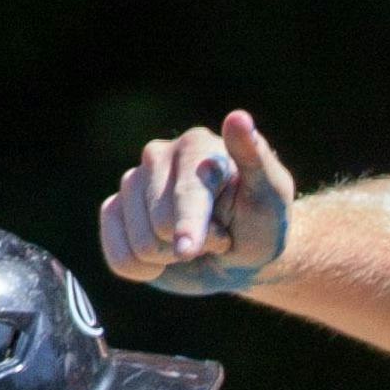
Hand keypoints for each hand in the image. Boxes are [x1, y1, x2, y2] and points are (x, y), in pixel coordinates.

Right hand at [100, 109, 294, 296]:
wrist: (243, 254)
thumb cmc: (261, 223)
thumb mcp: (271, 195)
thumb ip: (256, 159)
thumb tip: (239, 119)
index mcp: (196, 146)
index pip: (184, 195)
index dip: (189, 228)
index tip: (189, 248)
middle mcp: (158, 156)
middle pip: (157, 225)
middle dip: (191, 246)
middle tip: (216, 238)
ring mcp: (133, 182)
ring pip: (138, 244)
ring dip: (170, 259)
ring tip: (192, 245)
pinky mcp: (117, 211)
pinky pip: (118, 255)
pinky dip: (143, 270)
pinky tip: (164, 258)